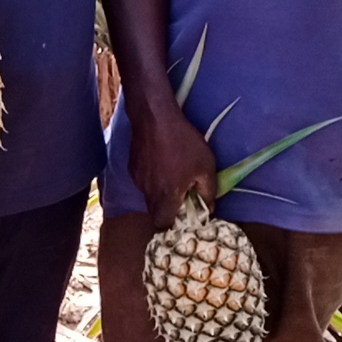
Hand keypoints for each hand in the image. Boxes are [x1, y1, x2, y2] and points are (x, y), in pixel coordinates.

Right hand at [128, 89, 217, 230]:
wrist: (154, 116)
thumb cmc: (183, 142)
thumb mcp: (206, 166)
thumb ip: (208, 191)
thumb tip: (209, 207)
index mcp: (166, 196)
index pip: (163, 224)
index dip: (173, 223)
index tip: (184, 214)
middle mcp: (148, 192)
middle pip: (155, 211)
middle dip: (168, 207)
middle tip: (182, 193)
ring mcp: (137, 179)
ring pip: (149, 195)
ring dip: (160, 191)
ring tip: (171, 172)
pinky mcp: (131, 166)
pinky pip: (143, 180)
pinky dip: (152, 177)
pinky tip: (161, 160)